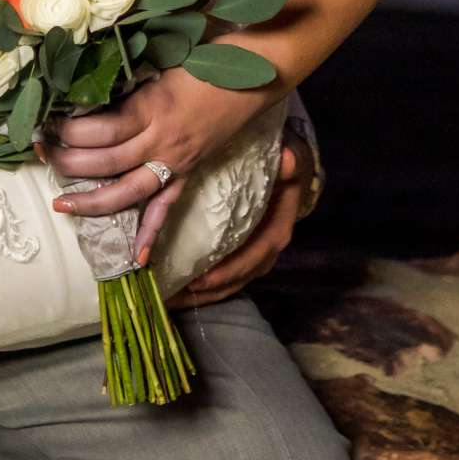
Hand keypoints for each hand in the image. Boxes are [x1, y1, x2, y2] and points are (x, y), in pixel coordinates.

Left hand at [40, 69, 265, 255]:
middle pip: (107, 161)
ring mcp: (176, 161)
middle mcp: (162, 140)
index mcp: (152, 107)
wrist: (251, 76)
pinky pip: (167, 207)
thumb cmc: (201, 60)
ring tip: (61, 206)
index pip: (102, 128)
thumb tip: (80, 84)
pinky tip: (137, 258)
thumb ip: (125, 80)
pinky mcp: (188, 173)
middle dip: (68, 162)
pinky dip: (152, 233)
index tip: (44, 124)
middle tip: (40, 155)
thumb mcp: (157, 62)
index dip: (69, 130)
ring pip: (129, 190)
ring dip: (92, 202)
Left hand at [174, 131, 312, 306]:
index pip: (254, 257)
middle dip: (206, 292)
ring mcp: (252, 255)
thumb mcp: (291, 159)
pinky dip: (201, 286)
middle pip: (236, 279)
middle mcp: (265, 250)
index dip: (229, 271)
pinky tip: (175, 289)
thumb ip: (290, 163)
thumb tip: (288, 161)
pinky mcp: (238, 253)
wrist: (288, 167)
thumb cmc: (284, 165)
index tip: (201, 280)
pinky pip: (222, 276)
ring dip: (199, 295)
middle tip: (173, 296)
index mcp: (276, 231)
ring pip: (228, 283)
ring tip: (167, 299)